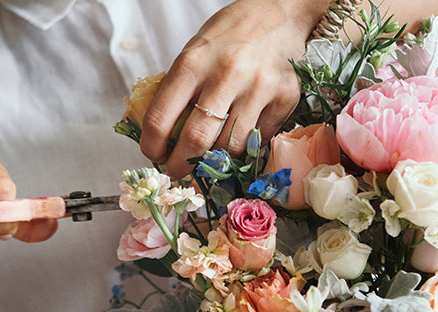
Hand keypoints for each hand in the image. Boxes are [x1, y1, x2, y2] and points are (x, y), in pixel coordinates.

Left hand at [138, 0, 328, 178]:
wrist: (280, 13)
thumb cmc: (230, 36)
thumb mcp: (194, 53)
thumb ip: (177, 90)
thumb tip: (160, 136)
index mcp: (193, 62)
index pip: (160, 118)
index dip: (152, 147)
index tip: (153, 155)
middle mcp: (226, 75)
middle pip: (196, 141)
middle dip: (180, 165)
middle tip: (176, 170)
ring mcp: (259, 88)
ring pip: (230, 148)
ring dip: (214, 160)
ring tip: (207, 157)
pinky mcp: (285, 99)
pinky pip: (257, 140)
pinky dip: (244, 146)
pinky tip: (237, 136)